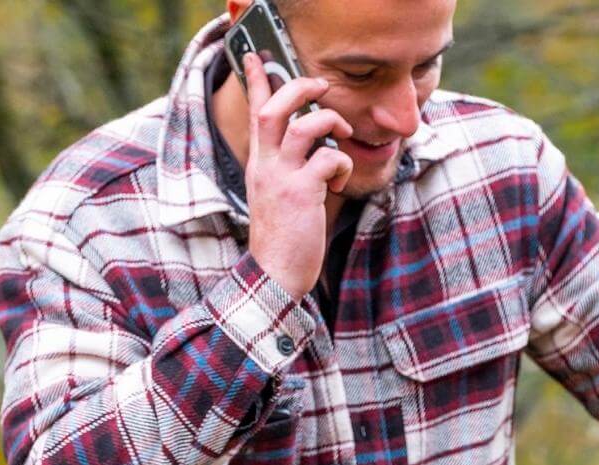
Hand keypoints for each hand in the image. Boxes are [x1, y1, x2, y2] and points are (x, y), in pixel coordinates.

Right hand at [243, 53, 353, 300]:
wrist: (276, 275)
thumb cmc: (283, 240)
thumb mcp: (276, 198)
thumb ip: (287, 171)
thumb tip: (316, 150)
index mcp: (259, 165)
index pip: (255, 114)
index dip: (257, 81)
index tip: (255, 55)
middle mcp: (266, 167)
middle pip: (276, 108)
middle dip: (300, 88)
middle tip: (321, 86)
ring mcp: (283, 178)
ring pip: (306, 127)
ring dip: (331, 123)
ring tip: (342, 137)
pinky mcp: (303, 193)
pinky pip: (330, 159)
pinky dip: (343, 165)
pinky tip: (340, 184)